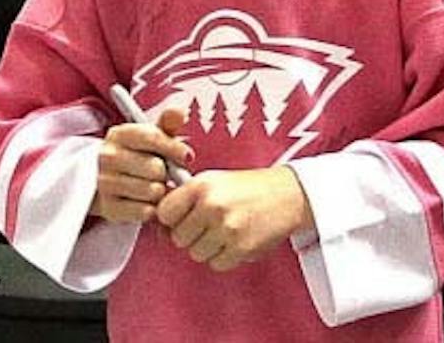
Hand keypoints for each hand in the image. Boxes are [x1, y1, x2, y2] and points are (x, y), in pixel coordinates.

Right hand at [90, 105, 191, 223]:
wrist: (106, 182)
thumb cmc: (137, 156)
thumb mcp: (149, 138)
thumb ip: (166, 124)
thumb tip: (181, 112)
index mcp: (118, 134)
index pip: (151, 137)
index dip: (173, 147)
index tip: (187, 156)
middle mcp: (107, 156)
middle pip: (155, 168)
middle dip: (166, 173)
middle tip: (163, 175)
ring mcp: (105, 182)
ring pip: (152, 191)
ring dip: (160, 192)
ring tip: (155, 188)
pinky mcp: (108, 207)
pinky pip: (145, 212)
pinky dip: (152, 210)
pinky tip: (147, 202)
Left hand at [155, 166, 311, 271]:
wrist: (285, 195)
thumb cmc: (245, 187)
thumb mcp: (211, 180)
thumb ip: (184, 198)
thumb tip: (158, 223)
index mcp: (200, 186)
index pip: (164, 213)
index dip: (169, 219)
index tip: (178, 219)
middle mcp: (211, 206)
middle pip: (178, 238)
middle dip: (188, 235)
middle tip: (204, 226)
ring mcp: (227, 228)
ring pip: (196, 253)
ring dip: (205, 248)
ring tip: (220, 233)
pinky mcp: (242, 248)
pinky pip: (216, 264)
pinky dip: (221, 258)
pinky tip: (231, 242)